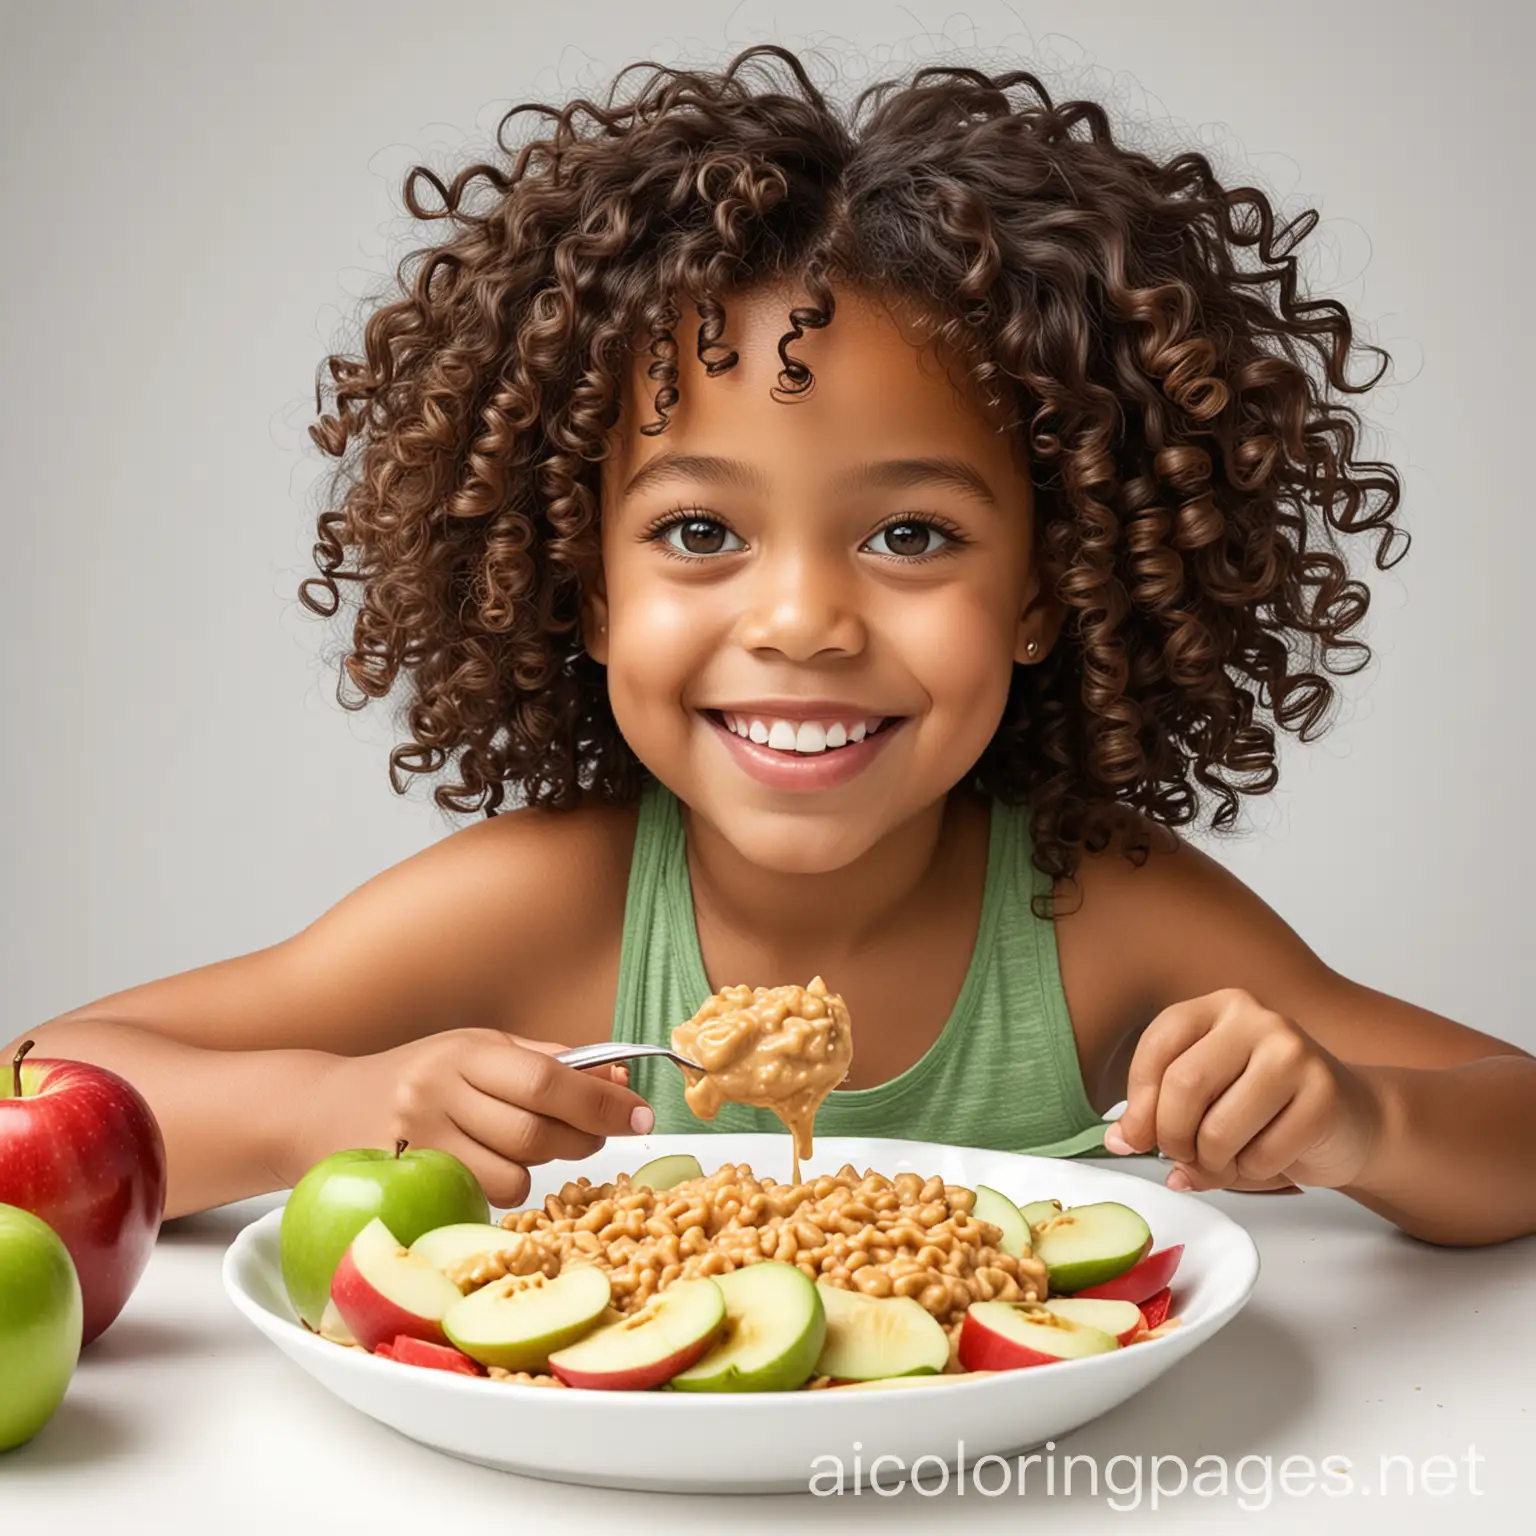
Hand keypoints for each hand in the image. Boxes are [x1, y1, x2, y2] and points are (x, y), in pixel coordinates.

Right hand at [301, 1029, 653, 1205]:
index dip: (601, 1102)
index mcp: (464, 1053)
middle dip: (581, 1139)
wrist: (318, 1109)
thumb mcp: (478, 1050)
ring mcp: (416, 1147)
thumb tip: (619, 1079)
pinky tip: (480, 1167)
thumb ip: (548, 1061)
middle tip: (593, 1136)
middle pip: (535, 1133)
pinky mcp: (404, 1190)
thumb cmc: (416, 1075)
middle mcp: (436, 1096)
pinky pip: (479, 1202)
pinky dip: (496, 1189)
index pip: (547, 1079)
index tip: (642, 1115)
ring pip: (512, 1177)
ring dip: (534, 1170)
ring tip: (518, 1148)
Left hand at [1102, 988, 1381, 1192]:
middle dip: (1172, 1138)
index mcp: (1216, 1008)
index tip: (1135, 1137)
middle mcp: (1254, 1018)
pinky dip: (1253, 1173)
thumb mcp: (1206, 1098)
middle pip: (1183, 1086)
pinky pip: (1262, 1156)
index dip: (1138, 1103)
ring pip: (1219, 1130)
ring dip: (1213, 1164)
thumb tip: (1118, 1139)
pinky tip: (1268, 1158)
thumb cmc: (1265, 1109)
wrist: (1352, 1120)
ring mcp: (1293, 1051)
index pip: (1156, 1048)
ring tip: (1227, 1160)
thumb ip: (1159, 1112)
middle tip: (1181, 1157)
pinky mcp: (1323, 1093)